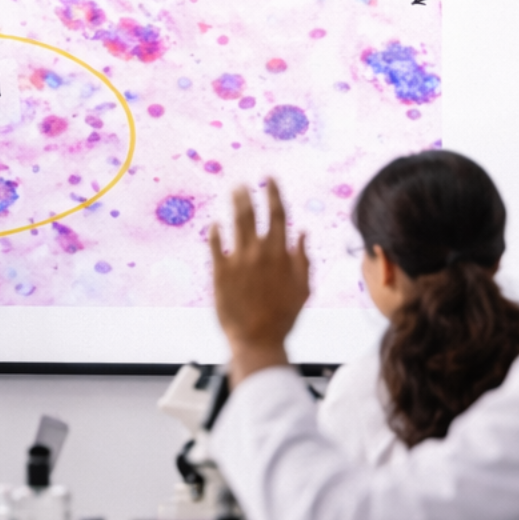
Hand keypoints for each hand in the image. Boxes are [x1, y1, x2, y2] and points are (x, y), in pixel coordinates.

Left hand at [208, 179, 309, 386]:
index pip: (279, 214)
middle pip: (254, 213)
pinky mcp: (220, 272)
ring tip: (233, 192)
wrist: (258, 340)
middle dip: (249, 194)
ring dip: (234, 204)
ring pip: (236, 222)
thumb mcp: (303, 288)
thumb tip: (303, 232)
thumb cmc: (283, 317)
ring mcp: (239, 260)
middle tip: (242, 183)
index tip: (269, 180)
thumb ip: (303, 258)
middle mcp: (260, 252)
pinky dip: (215, 231)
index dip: (274, 193)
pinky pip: (215, 244)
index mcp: (282, 254)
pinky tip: (215, 224)